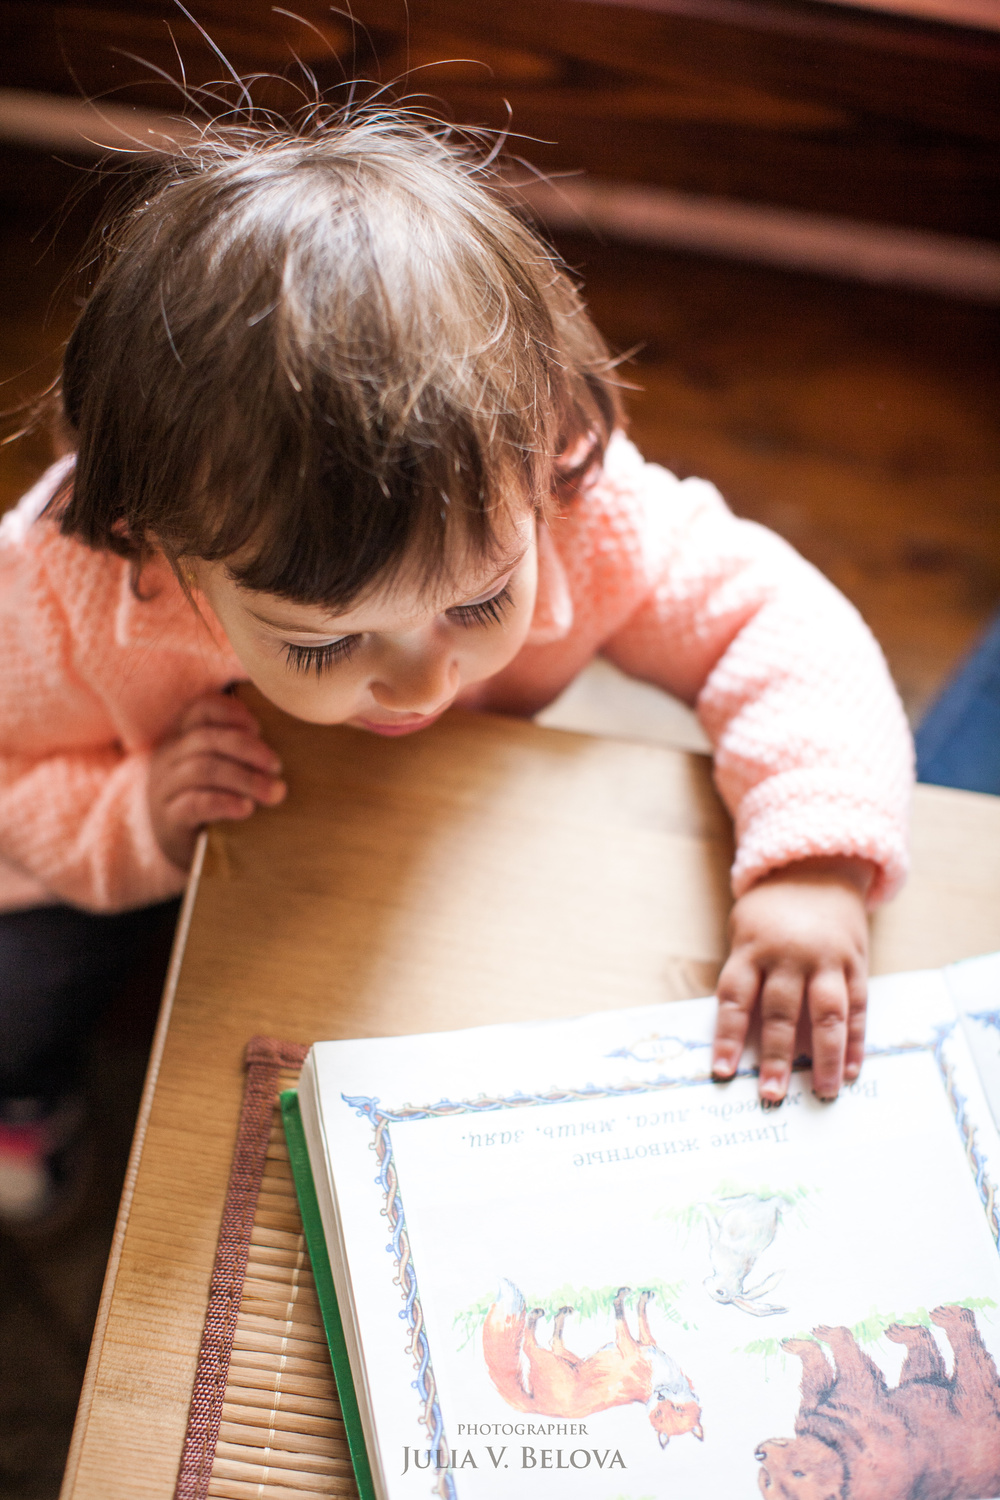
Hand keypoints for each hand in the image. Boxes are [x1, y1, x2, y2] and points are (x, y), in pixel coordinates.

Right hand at [148, 691, 285, 869]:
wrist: (186, 849)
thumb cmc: (213, 800)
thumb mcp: (222, 770)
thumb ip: (241, 752)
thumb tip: (282, 749)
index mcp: (183, 737)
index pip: (201, 709)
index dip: (232, 712)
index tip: (260, 729)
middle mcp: (169, 757)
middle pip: (206, 739)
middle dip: (248, 749)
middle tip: (277, 767)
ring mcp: (165, 788)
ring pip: (203, 770)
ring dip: (245, 778)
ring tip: (274, 792)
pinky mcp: (169, 819)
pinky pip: (195, 804)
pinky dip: (225, 803)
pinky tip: (247, 808)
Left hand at [711, 857, 871, 1102]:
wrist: (816, 867)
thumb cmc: (770, 912)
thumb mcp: (745, 932)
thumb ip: (745, 978)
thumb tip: (741, 1039)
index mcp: (752, 949)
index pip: (735, 999)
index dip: (728, 1038)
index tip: (722, 1073)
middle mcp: (789, 956)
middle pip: (781, 1013)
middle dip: (776, 1058)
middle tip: (771, 1096)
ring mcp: (826, 959)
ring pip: (826, 1014)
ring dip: (823, 1057)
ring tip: (821, 1092)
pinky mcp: (855, 962)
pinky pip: (857, 1007)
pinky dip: (855, 1041)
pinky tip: (850, 1070)